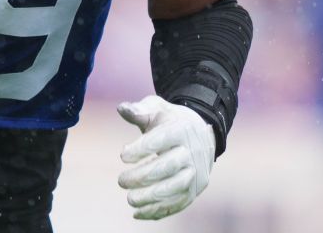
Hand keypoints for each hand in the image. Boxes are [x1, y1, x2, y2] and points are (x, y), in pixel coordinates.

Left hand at [116, 94, 214, 219]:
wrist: (201, 133)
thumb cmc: (171, 121)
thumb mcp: (157, 109)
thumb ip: (140, 110)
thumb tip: (121, 108)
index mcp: (182, 130)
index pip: (163, 139)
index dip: (142, 148)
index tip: (122, 155)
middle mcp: (193, 152)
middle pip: (169, 166)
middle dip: (143, 176)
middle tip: (121, 181)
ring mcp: (196, 173)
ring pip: (176, 187)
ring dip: (152, 197)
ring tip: (130, 200)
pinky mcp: (195, 190)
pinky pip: (179, 203)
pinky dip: (159, 211)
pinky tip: (139, 213)